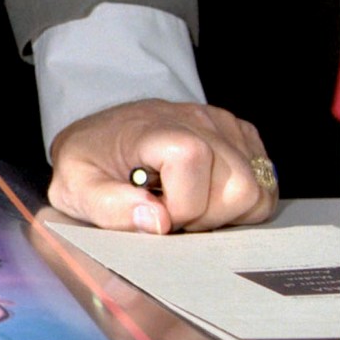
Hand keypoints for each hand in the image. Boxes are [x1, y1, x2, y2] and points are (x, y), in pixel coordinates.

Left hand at [48, 98, 277, 233]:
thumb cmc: (86, 163)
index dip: (182, 203)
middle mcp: (194, 118)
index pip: (192, 158)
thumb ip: (108, 206)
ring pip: (258, 187)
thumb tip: (157, 221)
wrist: (97, 138)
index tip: (158, 215)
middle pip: (238, 182)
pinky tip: (206, 196)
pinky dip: (240, 201)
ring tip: (188, 205)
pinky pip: (266, 181)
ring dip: (227, 211)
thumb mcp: (74, 187)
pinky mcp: (238, 134)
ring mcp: (220, 124)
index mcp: (150, 126)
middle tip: (174, 215)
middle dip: (208, 216)